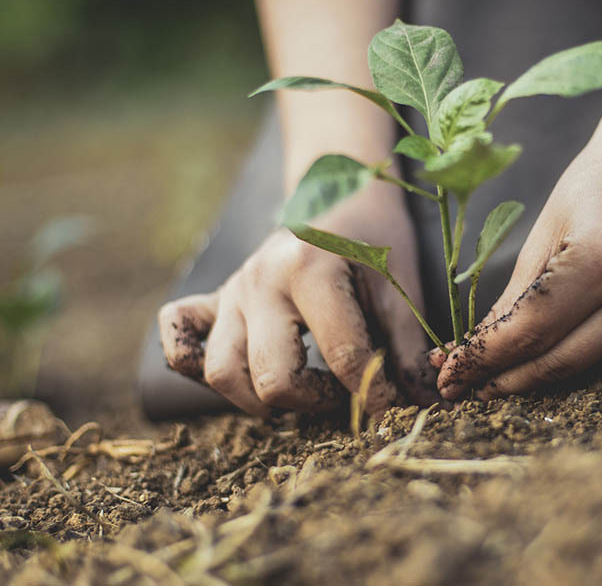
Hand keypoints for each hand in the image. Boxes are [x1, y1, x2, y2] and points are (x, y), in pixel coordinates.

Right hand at [158, 184, 435, 415]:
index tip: (392, 409)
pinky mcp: (214, 299)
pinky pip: (179, 340)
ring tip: (301, 391)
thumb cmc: (374, 238)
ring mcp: (232, 292)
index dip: (373, 395)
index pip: (341, 358)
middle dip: (314, 402)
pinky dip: (194, 365)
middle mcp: (259, 281)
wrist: (338, 192)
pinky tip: (240, 375)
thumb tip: (421, 404)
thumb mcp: (400, 285)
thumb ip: (406, 346)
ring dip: (260, 399)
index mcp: (309, 270)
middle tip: (343, 394)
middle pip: (270, 378)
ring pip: (221, 373)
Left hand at [432, 124, 601, 400]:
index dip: (483, 361)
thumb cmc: (598, 183)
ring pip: (593, 367)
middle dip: (508, 380)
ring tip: (505, 372)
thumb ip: (514, 299)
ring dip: (546, 373)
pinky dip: (588, 356)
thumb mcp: (545, 232)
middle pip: (562, 362)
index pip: (530, 332)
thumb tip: (474, 356)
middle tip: (466, 389)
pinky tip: (561, 347)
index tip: (449, 379)